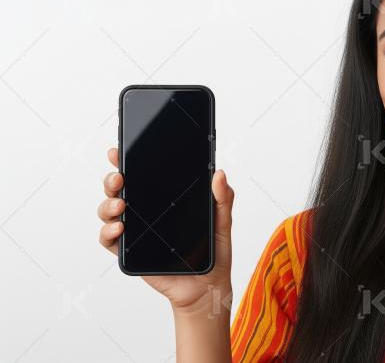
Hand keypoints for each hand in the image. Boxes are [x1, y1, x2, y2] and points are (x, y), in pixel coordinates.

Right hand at [97, 147, 234, 313]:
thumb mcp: (222, 222)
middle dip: (112, 179)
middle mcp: (146, 212)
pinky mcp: (130, 253)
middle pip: (119, 189)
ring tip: (121, 205)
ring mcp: (136, 232)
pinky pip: (109, 240)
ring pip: (109, 211)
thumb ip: (223, 198)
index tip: (118, 151)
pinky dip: (108, 232)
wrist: (207, 287)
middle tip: (119, 177)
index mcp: (165, 199)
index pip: (142, 175)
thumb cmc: (213, 253)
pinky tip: (120, 227)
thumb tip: (220, 173)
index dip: (126, 161)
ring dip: (108, 204)